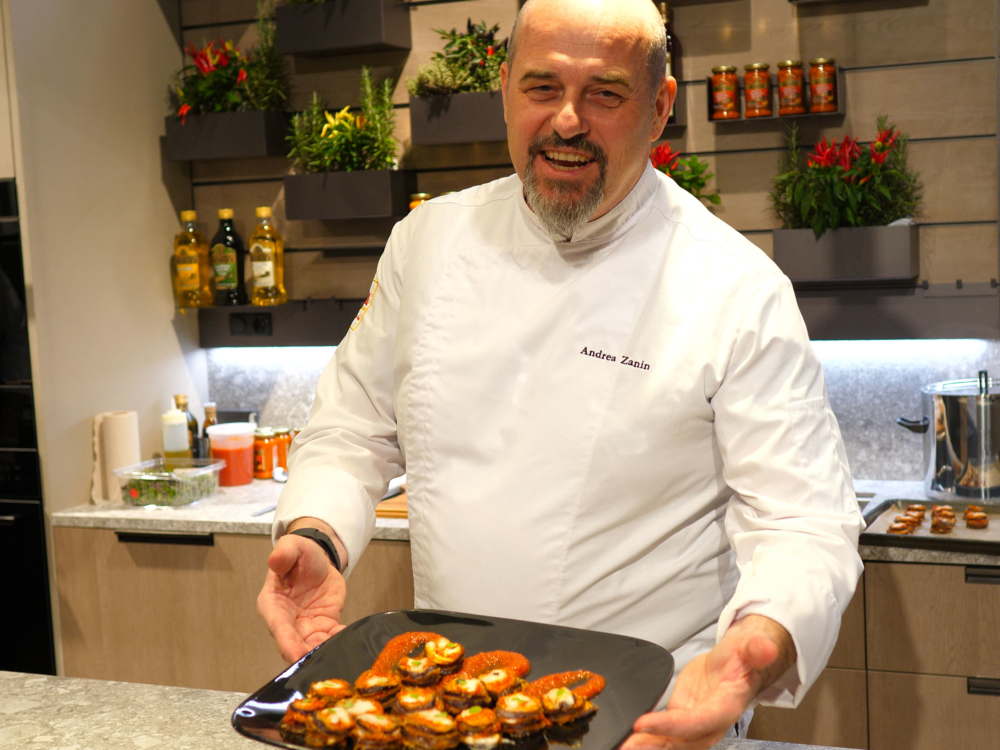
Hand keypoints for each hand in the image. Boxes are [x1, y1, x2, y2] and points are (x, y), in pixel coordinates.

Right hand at [257, 527, 347, 662]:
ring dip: (324, 653)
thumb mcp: (292, 546)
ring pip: (313, 646)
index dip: (287, 643)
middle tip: (322, 664)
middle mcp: (287, 621)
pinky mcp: (324, 626)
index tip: (296, 656)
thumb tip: (274, 559)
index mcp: (273, 604)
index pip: (278, 628)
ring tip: (338, 656)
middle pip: (295, 645)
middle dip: (307, 656)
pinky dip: (339, 643)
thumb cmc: (299, 554)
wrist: (318, 559)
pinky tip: (349, 645)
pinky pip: (331, 638)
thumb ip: (284, 553)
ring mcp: (306, 626)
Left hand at [620, 615, 794, 749]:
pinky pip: (662, 734)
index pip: (697, 721)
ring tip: (621, 747)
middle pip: (680, 741)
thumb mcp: (751, 649)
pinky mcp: (680, 720)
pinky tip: (628, 741)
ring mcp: (694, 726)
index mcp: (725, 707)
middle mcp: (709, 723)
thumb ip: (756, 650)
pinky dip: (645, 739)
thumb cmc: (743, 660)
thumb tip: (764, 647)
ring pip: (670, 743)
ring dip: (646, 746)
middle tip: (626, 745)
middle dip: (653, 744)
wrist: (737, 665)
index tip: (643, 723)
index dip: (670, 725)